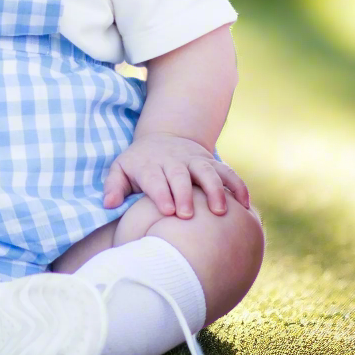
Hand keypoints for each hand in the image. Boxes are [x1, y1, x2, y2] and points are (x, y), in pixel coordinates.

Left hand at [103, 132, 250, 218]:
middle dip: (184, 194)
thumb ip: (113, 186)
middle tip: (187, 215)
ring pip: (207, 172)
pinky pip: (228, 173)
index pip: (154, 178)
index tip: (168, 211)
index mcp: (150, 165)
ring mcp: (194, 161)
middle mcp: (174, 162)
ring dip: (214, 190)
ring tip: (220, 212)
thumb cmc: (139, 164)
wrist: (163, 139)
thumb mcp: (121, 169)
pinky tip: (246, 205)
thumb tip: (108, 203)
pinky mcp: (211, 163)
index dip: (161, 193)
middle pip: (180, 176)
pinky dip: (238, 186)